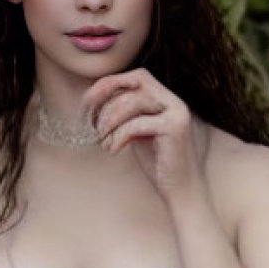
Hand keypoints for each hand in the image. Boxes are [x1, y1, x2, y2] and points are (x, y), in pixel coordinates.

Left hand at [83, 68, 199, 197]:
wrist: (180, 190)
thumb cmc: (156, 163)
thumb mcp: (136, 132)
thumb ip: (125, 113)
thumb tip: (95, 98)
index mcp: (166, 99)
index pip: (136, 77)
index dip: (110, 84)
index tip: (88, 103)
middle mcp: (174, 101)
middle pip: (135, 83)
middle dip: (107, 99)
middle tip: (92, 124)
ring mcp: (177, 113)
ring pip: (133, 102)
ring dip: (110, 121)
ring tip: (103, 142)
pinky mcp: (175, 128)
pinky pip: (136, 124)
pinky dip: (118, 137)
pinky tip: (113, 151)